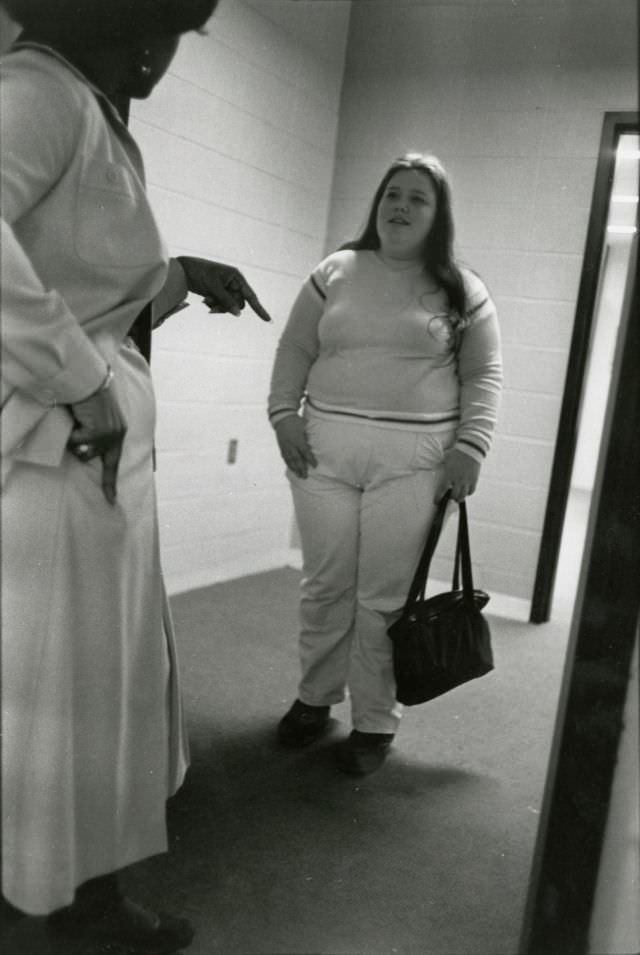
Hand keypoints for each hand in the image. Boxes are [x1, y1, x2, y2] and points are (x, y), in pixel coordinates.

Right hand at [68, 382, 126, 505]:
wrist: (90, 379)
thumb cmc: (88, 396)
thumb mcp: (97, 417)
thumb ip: (96, 434)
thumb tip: (84, 451)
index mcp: (120, 432)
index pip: (114, 463)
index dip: (111, 484)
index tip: (112, 502)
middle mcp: (118, 435)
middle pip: (91, 457)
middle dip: (80, 445)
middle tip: (80, 424)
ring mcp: (110, 435)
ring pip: (83, 451)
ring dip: (75, 437)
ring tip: (79, 418)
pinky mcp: (100, 432)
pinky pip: (76, 442)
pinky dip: (72, 431)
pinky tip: (78, 416)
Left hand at [176, 256, 271, 321]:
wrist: (183, 270)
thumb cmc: (199, 272)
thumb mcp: (213, 286)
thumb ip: (226, 300)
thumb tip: (238, 314)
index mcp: (236, 277)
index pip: (251, 296)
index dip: (259, 309)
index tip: (268, 320)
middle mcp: (234, 283)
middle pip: (239, 304)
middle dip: (226, 307)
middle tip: (212, 306)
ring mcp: (226, 289)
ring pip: (229, 307)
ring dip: (218, 307)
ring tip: (205, 302)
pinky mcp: (218, 294)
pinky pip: (221, 306)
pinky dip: (213, 306)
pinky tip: (204, 300)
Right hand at [274, 415, 316, 478]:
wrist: (282, 417)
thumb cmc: (296, 421)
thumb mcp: (304, 426)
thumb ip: (309, 436)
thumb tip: (317, 444)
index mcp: (297, 439)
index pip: (305, 451)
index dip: (310, 459)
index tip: (315, 466)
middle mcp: (290, 444)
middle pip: (296, 459)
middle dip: (301, 468)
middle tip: (306, 476)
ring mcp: (285, 446)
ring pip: (290, 460)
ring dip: (295, 469)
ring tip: (299, 476)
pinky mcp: (281, 447)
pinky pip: (285, 458)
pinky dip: (289, 464)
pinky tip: (292, 469)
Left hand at [435, 448, 480, 502]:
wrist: (470, 449)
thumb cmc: (456, 453)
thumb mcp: (445, 459)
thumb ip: (440, 466)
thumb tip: (433, 469)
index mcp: (449, 474)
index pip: (442, 489)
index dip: (438, 497)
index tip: (436, 501)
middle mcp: (458, 479)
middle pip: (454, 495)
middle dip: (451, 498)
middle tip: (449, 498)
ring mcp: (467, 480)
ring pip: (463, 495)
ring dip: (459, 498)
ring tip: (458, 497)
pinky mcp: (474, 479)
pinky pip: (472, 491)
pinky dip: (468, 493)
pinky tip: (466, 492)